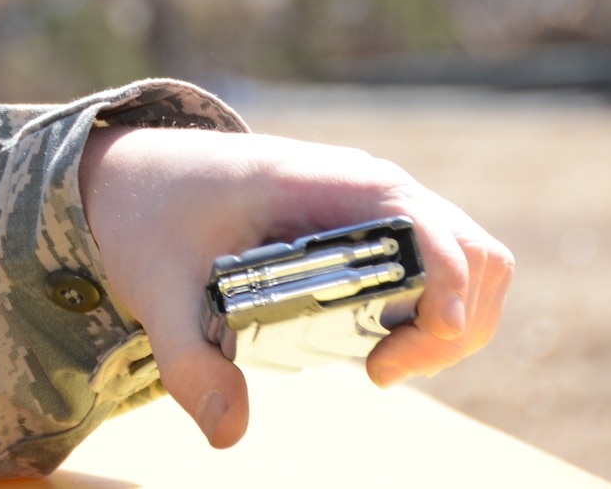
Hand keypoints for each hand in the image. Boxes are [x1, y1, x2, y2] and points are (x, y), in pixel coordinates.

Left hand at [78, 127, 511, 447]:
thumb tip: (227, 433)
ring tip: (380, 365)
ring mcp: (378, 206)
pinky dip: (438, 315)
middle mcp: (366, 187)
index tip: (407, 350)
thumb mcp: (156, 288)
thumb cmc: (151, 217)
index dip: (444, 287)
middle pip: (472, 254)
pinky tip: (381, 346)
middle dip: (453, 327)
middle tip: (378, 372)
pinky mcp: (378, 231)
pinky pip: (444, 271)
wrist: (138, 176)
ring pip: (472, 264)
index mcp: (323, 182)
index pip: (424, 226)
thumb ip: (187, 361)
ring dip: (452, 326)